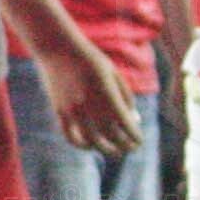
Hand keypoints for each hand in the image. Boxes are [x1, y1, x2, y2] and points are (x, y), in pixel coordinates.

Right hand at [39, 38, 142, 156]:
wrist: (59, 49)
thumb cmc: (92, 60)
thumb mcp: (114, 74)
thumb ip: (126, 98)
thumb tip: (135, 121)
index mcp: (108, 94)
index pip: (125, 124)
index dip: (134, 136)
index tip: (139, 141)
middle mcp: (90, 105)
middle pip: (110, 135)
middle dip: (123, 145)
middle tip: (130, 149)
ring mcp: (73, 110)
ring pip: (91, 140)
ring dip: (105, 149)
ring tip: (114, 151)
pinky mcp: (60, 112)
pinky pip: (70, 136)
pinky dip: (81, 144)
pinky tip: (90, 145)